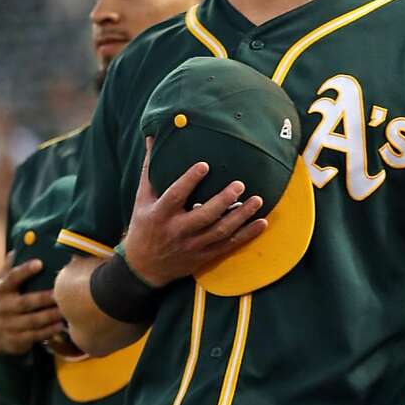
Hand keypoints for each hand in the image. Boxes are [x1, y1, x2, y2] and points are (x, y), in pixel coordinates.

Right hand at [0, 254, 65, 355]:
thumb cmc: (3, 303)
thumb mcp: (1, 286)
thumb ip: (9, 269)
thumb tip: (17, 248)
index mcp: (1, 290)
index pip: (12, 278)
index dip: (25, 270)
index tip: (40, 263)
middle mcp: (3, 307)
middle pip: (25, 302)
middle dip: (43, 298)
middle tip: (60, 293)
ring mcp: (8, 325)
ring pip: (32, 321)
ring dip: (49, 316)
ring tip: (65, 311)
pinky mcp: (15, 340)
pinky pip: (34, 336)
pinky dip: (48, 331)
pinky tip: (60, 326)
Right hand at [120, 138, 267, 287]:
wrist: (145, 267)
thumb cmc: (144, 227)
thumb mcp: (142, 200)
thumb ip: (150, 170)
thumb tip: (152, 137)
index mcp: (161, 215)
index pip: (176, 196)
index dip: (189, 181)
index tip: (204, 165)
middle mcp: (178, 231)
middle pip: (204, 216)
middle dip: (223, 200)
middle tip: (240, 184)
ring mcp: (193, 246)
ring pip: (221, 232)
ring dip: (241, 216)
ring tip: (257, 200)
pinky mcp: (204, 256)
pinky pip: (229, 245)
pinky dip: (247, 235)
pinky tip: (262, 223)